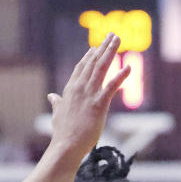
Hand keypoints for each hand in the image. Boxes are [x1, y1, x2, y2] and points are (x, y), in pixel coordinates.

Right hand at [47, 34, 130, 159]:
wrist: (66, 145)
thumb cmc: (62, 133)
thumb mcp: (56, 114)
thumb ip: (56, 103)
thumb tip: (51, 97)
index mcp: (70, 90)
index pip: (81, 68)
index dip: (89, 56)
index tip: (95, 47)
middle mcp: (80, 88)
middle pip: (93, 62)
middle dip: (103, 47)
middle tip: (111, 36)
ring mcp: (89, 94)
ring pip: (101, 67)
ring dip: (110, 51)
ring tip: (117, 39)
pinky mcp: (99, 104)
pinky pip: (112, 86)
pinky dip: (121, 75)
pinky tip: (129, 67)